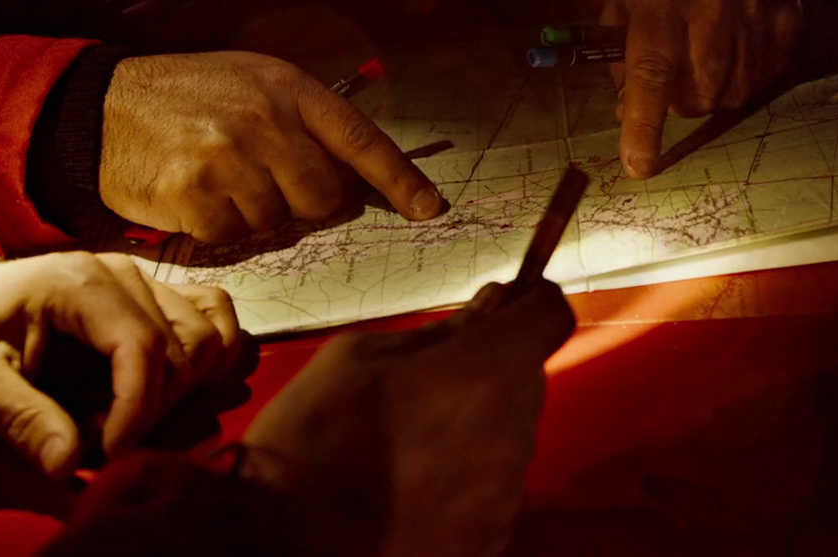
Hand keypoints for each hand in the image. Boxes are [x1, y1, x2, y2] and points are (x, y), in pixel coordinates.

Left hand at [0, 251, 243, 478]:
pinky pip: (215, 315)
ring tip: (128, 415)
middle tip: (100, 439)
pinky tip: (178, 388)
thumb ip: (20, 419)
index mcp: (81, 283)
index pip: (143, 347)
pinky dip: (213, 355)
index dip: (138, 409)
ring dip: (182, 390)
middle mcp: (127, 273)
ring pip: (209, 337)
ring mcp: (149, 281)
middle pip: (184, 347)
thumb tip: (68, 465)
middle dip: (153, 408)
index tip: (110, 453)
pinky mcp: (158, 295)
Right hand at [101, 52, 444, 241]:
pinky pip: (235, 237)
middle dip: (303, 201)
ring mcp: (228, 159)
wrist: (103, 106)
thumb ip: (306, 122)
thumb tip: (357, 176)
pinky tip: (196, 196)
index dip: (400, 179)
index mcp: (289, 90)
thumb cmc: (189, 97)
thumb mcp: (254, 83)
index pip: (361, 139)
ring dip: (255, 213)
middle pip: (323, 197)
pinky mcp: (193, 196)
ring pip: (278, 222)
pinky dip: (219, 227)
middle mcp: (264, 121)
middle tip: (265, 180)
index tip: (430, 208)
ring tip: (220, 179)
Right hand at [240, 281, 574, 556]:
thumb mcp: (362, 354)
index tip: (504, 307)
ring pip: (509, 436)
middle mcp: (515, 430)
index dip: (531, 304)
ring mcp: (507, 491)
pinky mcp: (490, 537)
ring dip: (478, 428)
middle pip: (526, 379)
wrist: (286, 540)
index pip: (551, 315)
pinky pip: (492, 490)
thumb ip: (442, 330)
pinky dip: (465, 481)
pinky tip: (413, 487)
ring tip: (410, 445)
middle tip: (429, 384)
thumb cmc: (316, 435)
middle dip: (491, 371)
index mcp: (490, 370)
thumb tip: (489, 309)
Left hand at [603, 0, 801, 177]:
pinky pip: (764, 78)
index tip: (638, 166)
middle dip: (680, 102)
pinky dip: (744, 78)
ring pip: (733, 94)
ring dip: (713, 92)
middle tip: (674, 81)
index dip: (644, 126)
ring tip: (704, 60)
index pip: (651, 72)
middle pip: (698, 94)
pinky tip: (733, 49)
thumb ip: (620, 60)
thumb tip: (628, 115)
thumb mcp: (623, 1)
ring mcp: (758, 7)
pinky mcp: (788, 15)